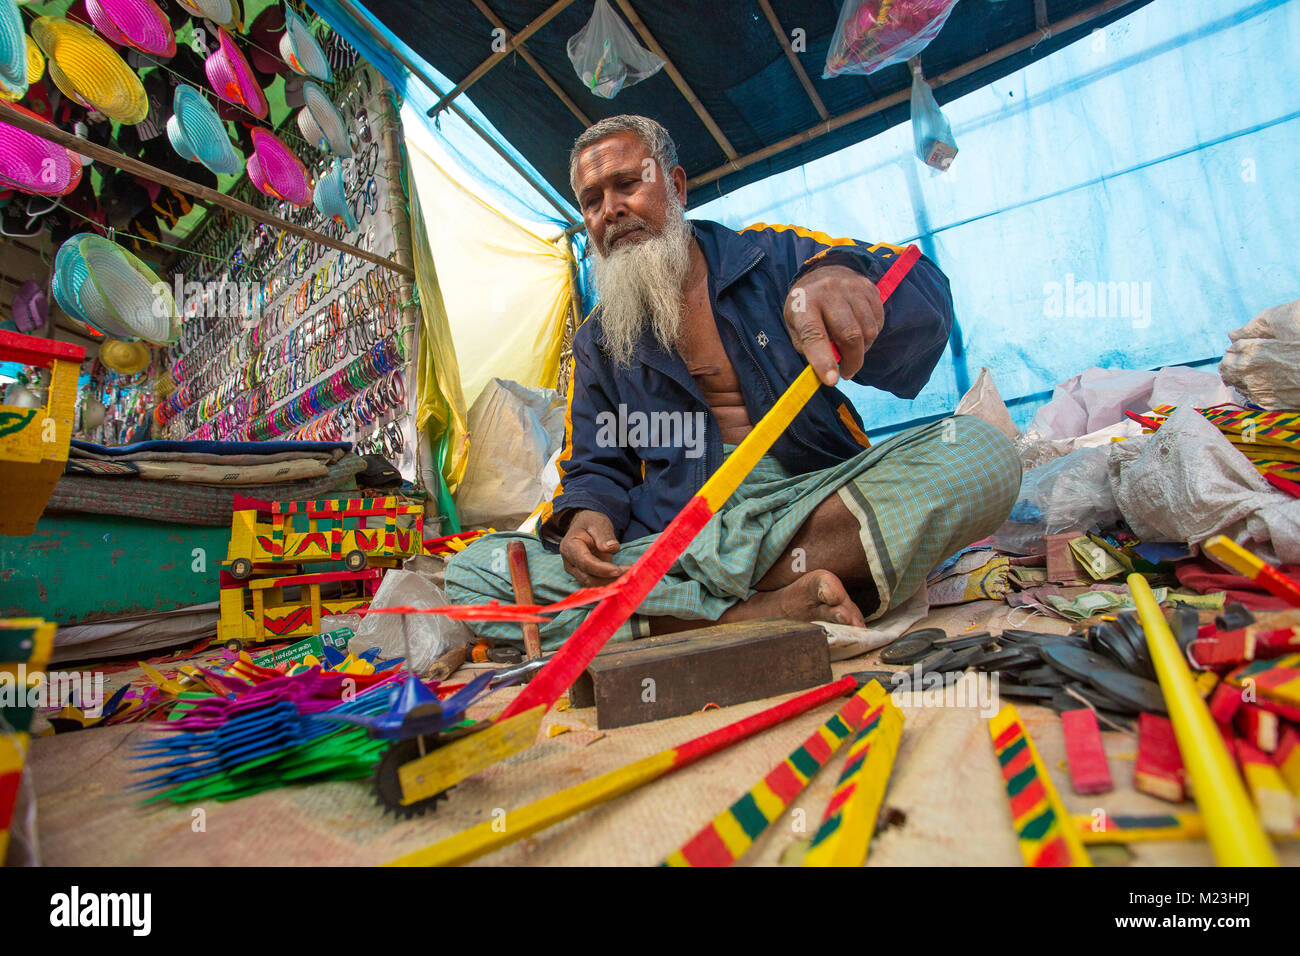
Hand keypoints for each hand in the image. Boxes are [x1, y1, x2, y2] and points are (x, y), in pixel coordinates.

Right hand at [559, 509, 627, 586]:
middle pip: (588, 577)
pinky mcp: (584, 575)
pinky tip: (623, 577)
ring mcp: (575, 571)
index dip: (602, 569)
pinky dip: (610, 582)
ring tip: (629, 575)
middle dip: (609, 578)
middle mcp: (570, 562)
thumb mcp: (599, 523)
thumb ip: (604, 536)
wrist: (585, 526)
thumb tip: (612, 548)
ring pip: (593, 583)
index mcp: (570, 547)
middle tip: (630, 573)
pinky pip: (596, 583)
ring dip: (611, 582)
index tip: (619, 570)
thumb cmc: (591, 523)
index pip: (585, 562)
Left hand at [783, 263, 883, 385]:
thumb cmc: (807, 308)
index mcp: (804, 304)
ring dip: (862, 350)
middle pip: (849, 334)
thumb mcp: (796, 326)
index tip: (832, 380)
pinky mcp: (869, 289)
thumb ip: (809, 347)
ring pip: (868, 331)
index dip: (823, 360)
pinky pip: (878, 322)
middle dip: (852, 361)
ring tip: (850, 350)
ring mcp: (852, 288)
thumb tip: (828, 368)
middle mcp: (828, 292)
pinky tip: (859, 333)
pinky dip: (871, 336)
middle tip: (846, 372)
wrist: (825, 272)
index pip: (814, 335)